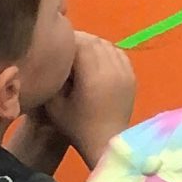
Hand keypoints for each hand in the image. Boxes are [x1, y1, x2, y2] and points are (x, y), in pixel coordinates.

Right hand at [45, 34, 136, 171]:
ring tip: (78, 51)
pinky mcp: (131, 75)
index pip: (82, 44)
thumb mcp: (55, 105)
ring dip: (93, 44)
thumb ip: (52, 79)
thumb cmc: (77, 127)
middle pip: (95, 42)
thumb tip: (50, 59)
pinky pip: (118, 53)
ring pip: (107, 45)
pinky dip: (106, 51)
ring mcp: (125, 71)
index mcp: (94, 75)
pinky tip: (95, 59)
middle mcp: (113, 68)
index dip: (68, 40)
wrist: (106, 142)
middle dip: (79, 40)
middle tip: (64, 45)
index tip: (55, 43)